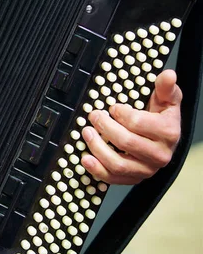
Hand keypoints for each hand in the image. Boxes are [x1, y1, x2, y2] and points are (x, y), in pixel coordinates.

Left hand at [80, 69, 181, 184]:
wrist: (165, 142)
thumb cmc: (162, 119)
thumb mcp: (167, 100)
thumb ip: (165, 87)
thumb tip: (168, 74)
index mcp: (168, 133)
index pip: (138, 123)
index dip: (120, 113)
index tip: (112, 108)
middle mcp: (160, 154)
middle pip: (126, 142)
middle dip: (105, 127)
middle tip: (94, 116)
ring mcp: (146, 169)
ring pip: (118, 163)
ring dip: (97, 147)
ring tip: (87, 133)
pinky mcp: (134, 178)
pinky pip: (113, 178)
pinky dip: (97, 170)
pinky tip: (86, 158)